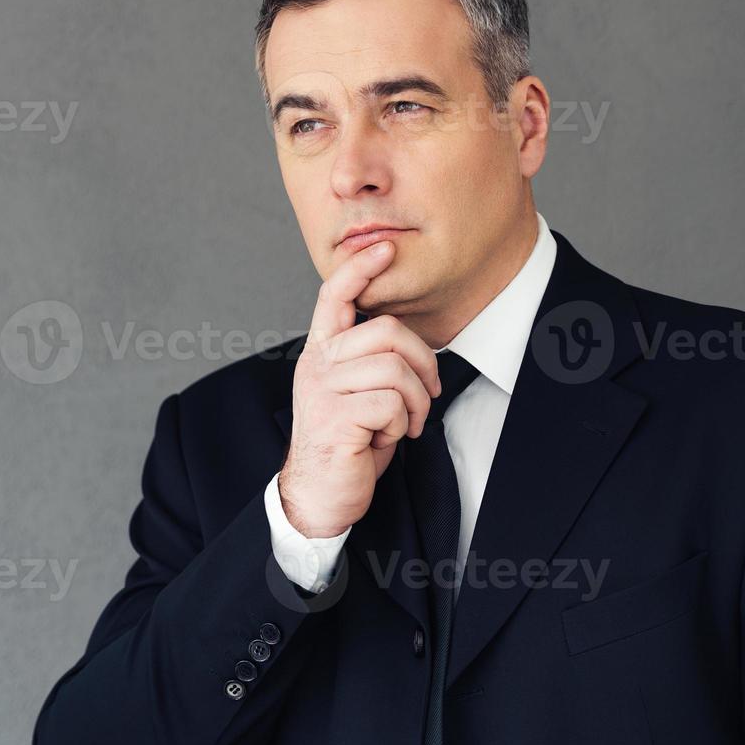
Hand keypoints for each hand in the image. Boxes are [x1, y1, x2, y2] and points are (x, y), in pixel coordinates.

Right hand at [278, 241, 441, 537]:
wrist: (320, 496)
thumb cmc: (347, 443)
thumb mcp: (356, 393)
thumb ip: (369, 361)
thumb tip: (407, 340)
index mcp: (321, 352)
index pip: (334, 296)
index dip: (360, 269)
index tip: (385, 248)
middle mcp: (317, 364)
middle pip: (386, 331)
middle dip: (423, 362)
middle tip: (428, 394)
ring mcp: (322, 389)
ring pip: (394, 369)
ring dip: (416, 402)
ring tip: (406, 423)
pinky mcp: (334, 417)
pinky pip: (392, 403)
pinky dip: (402, 424)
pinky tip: (386, 438)